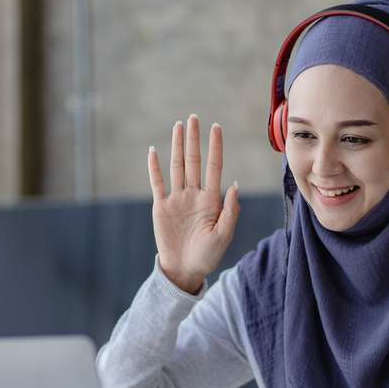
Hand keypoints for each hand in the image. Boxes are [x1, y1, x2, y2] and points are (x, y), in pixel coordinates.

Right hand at [147, 114, 239, 293]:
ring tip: (178, 126)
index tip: (216, 128)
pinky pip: (157, 183)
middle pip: (194, 161)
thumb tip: (234, 185)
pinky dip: (155, 168)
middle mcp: (194, 195)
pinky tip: (153, 151)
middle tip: (194, 118)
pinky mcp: (161, 207)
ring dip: (177, 146)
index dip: (215, 147)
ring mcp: (177, 199)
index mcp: (211, 200)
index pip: (214, 167)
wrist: (184, 270)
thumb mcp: (224, 235)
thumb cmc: (208, 255)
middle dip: (194, 139)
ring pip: (176, 166)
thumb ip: (230, 211)